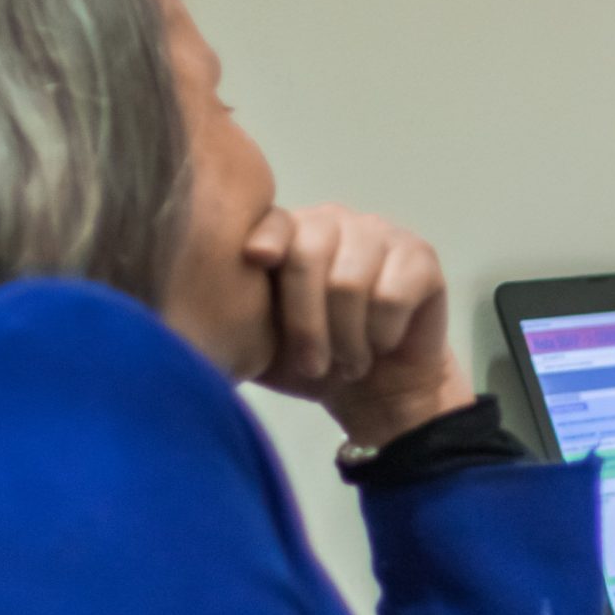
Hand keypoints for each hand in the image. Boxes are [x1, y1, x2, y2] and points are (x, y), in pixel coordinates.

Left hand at [243, 204, 475, 447]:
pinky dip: (383, 334)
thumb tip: (194, 305)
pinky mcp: (421, 257)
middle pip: (309, 255)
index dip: (268, 239)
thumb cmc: (315, 366)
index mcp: (294, 235)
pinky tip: (383, 345)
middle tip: (314, 365)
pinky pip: (392, 295)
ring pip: (349, 281)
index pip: (276, 223)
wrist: (378, 392)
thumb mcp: (261, 343)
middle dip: (307, 324)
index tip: (257, 260)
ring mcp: (382, 234)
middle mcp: (336, 222)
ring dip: (348, 338)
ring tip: (350, 361)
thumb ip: (231, 315)